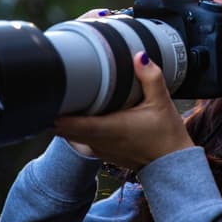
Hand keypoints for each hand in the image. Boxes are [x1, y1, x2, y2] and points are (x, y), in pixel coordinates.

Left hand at [53, 52, 194, 170]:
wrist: (172, 165)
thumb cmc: (167, 136)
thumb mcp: (162, 102)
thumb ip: (151, 77)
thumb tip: (140, 56)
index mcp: (109, 129)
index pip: (70, 124)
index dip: (54, 111)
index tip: (48, 95)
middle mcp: (99, 142)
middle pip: (62, 129)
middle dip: (55, 111)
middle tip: (53, 89)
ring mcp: (98, 150)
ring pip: (69, 135)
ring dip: (64, 120)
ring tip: (64, 99)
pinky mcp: (102, 153)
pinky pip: (79, 140)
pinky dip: (74, 129)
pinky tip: (80, 115)